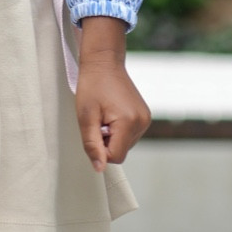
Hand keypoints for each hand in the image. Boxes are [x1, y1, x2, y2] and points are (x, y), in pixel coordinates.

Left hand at [74, 15, 150, 170]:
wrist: (104, 62)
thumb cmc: (92, 86)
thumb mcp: (85, 117)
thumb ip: (92, 145)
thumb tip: (99, 168)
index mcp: (129, 122)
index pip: (115, 156)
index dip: (100, 149)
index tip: (93, 129)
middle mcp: (142, 122)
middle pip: (121, 151)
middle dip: (106, 141)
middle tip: (97, 119)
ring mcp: (146, 119)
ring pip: (125, 144)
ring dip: (111, 135)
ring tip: (104, 114)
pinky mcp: (145, 116)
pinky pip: (129, 135)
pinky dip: (118, 130)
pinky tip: (112, 113)